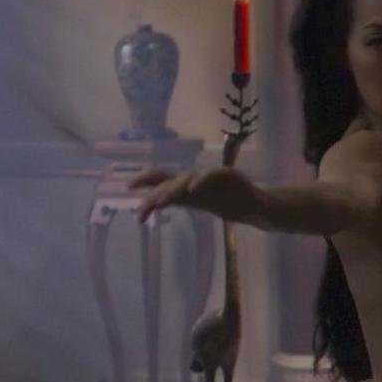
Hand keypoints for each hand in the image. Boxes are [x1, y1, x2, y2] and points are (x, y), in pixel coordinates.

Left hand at [128, 167, 259, 223]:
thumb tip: (146, 205)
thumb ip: (174, 200)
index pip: (162, 178)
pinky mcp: (229, 176)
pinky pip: (213, 175)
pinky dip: (201, 180)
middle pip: (171, 177)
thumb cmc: (222, 202)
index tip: (127, 186)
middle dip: (155, 185)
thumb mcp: (194, 202)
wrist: (253, 205)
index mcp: (187, 183)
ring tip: (162, 201)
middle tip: (142, 198)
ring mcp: (212, 176)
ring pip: (189, 177)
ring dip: (174, 188)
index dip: (145, 180)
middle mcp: (196, 177)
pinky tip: (192, 190)